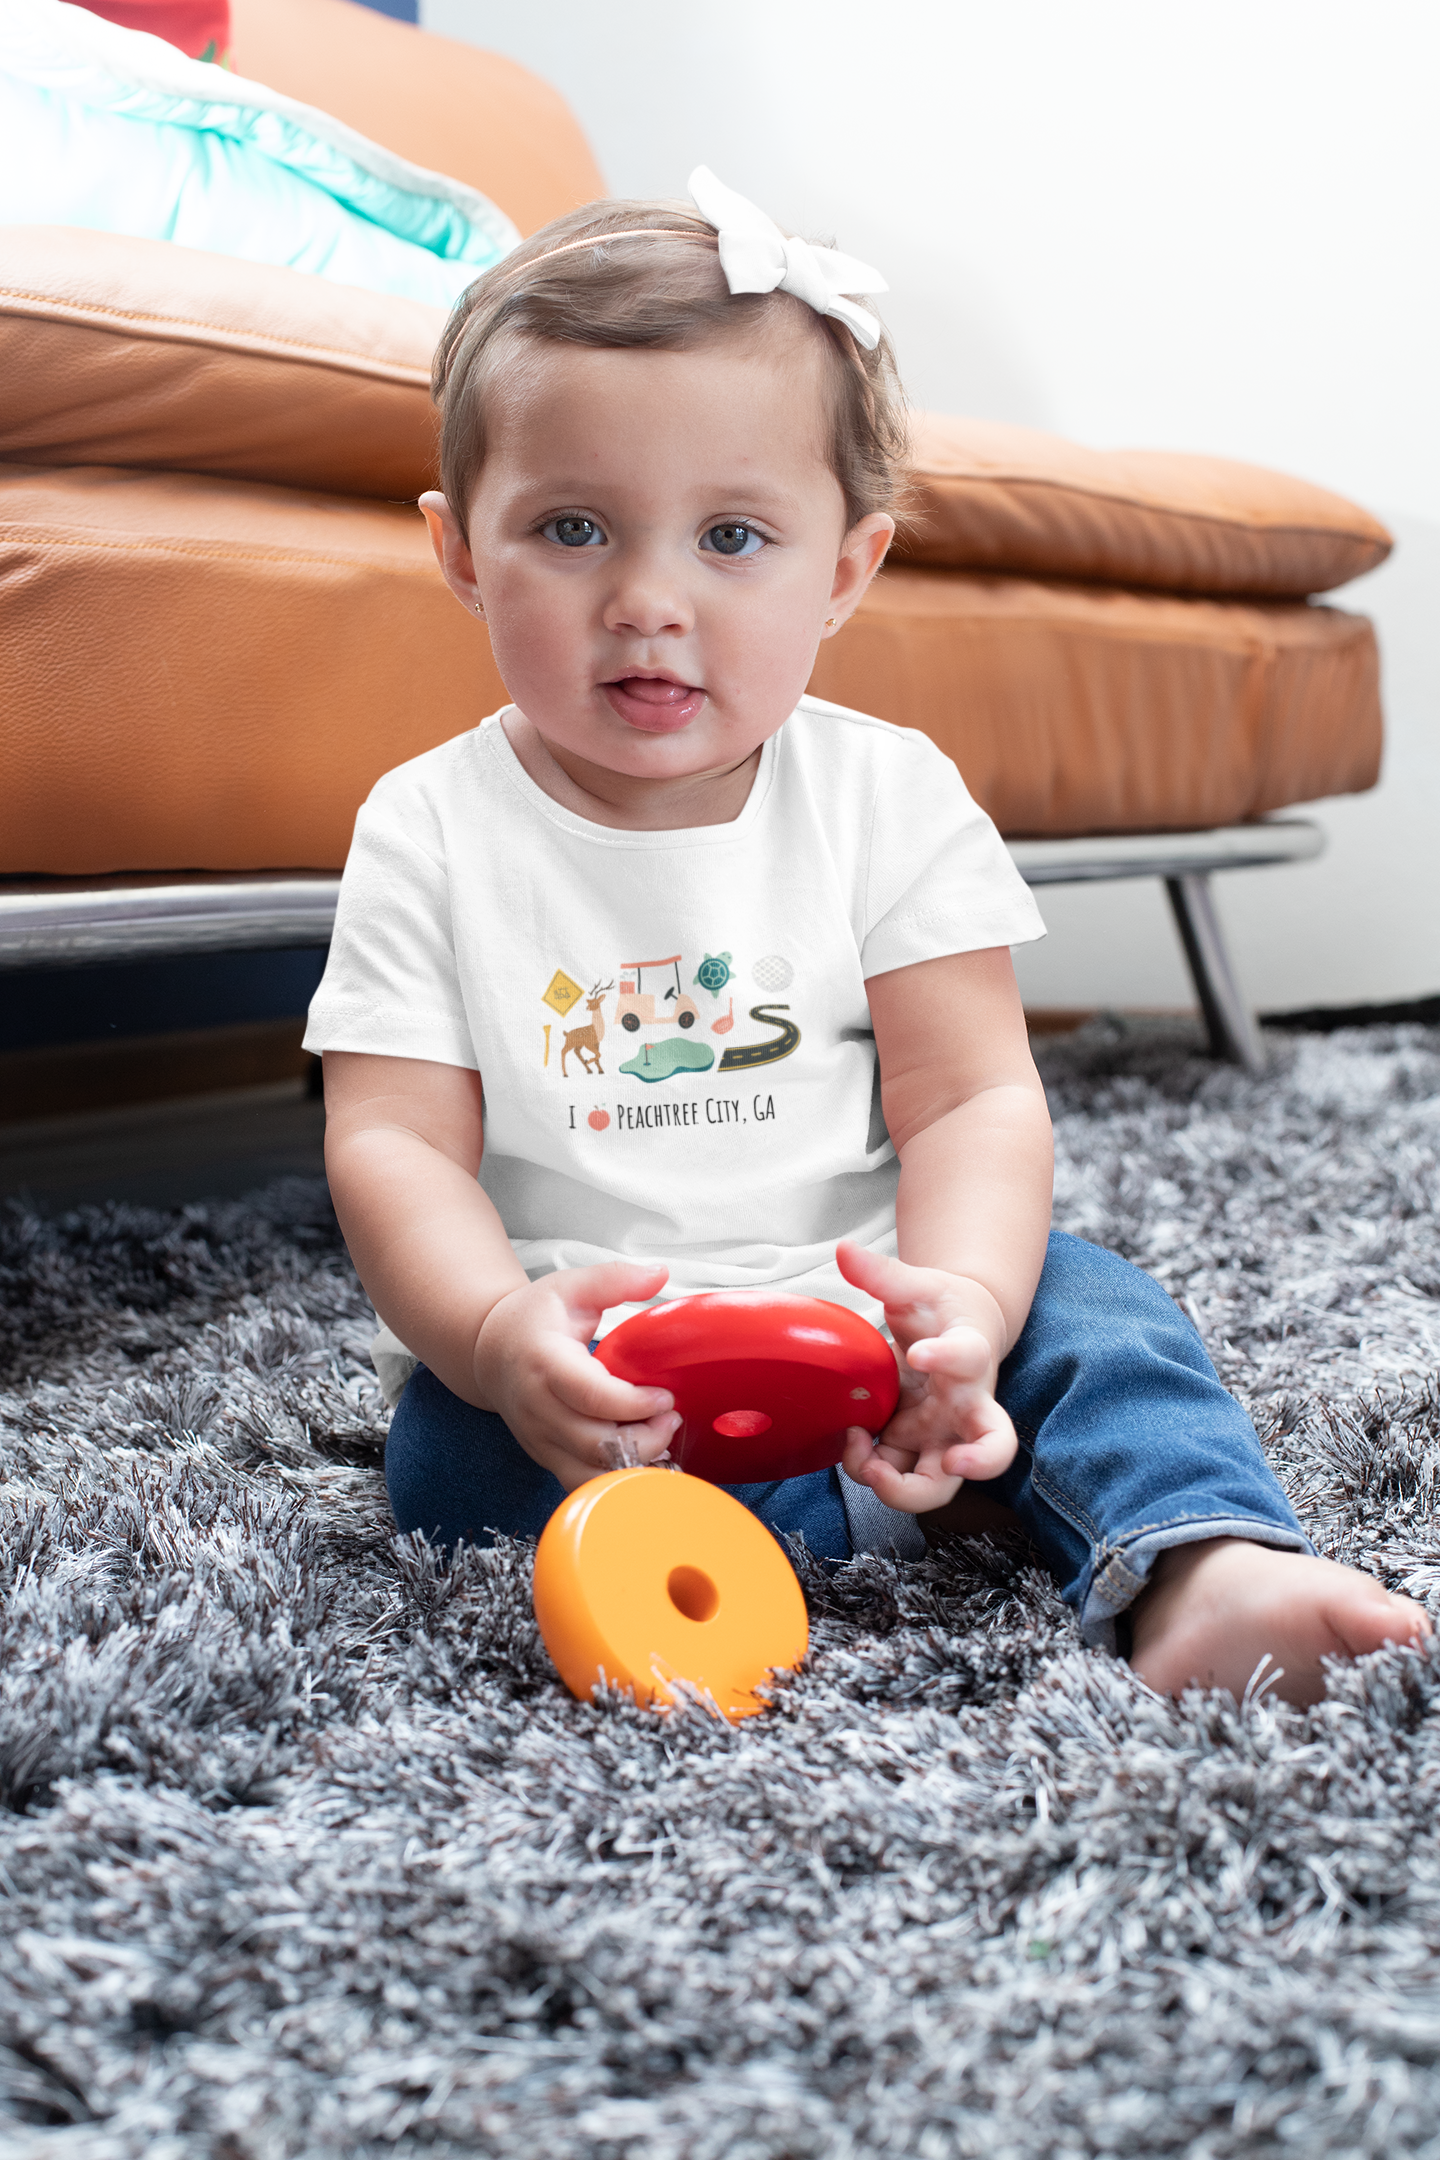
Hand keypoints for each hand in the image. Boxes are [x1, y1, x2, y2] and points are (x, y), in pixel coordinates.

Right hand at [473, 1262, 680, 1491]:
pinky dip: (614, 1480)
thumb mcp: (572, 1286)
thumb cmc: (533, 1318)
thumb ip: (616, 1279)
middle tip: (671, 1416)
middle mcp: (537, 1407)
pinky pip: (581, 1483)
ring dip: (632, 1464)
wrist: (489, 1350)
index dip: (635, 1404)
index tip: (665, 1396)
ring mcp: (538, 1437)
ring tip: (659, 1436)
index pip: (592, 1397)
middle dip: (645, 1438)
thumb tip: (660, 1272)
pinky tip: (638, 1456)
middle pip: (595, 1443)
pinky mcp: (544, 1456)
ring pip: (589, 1473)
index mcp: (545, 1363)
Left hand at [835, 1242, 1017, 1513]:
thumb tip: (844, 1249)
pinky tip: (851, 1440)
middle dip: (974, 1464)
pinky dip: (870, 1471)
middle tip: (948, 1462)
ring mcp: (942, 1433)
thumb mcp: (915, 1286)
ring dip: (902, 1487)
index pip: (970, 1356)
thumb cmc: (940, 1310)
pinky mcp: (915, 1448)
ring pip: (940, 1485)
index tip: (918, 1352)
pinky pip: (898, 1476)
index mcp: (969, 1354)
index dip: (947, 1357)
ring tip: (866, 1459)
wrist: (956, 1330)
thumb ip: (882, 1273)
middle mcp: (967, 1405)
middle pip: (993, 1449)